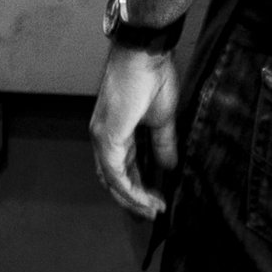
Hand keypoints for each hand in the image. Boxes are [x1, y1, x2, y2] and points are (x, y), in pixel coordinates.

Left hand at [91, 45, 180, 218]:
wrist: (145, 56)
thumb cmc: (152, 77)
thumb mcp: (161, 118)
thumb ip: (162, 144)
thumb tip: (168, 166)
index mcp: (115, 131)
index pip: (121, 168)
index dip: (137, 188)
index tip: (156, 203)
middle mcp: (103, 136)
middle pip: (113, 179)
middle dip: (132, 201)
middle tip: (151, 215)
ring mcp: (102, 137)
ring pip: (113, 181)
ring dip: (134, 200)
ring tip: (154, 211)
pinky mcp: (108, 138)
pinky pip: (116, 174)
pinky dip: (131, 191)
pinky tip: (147, 200)